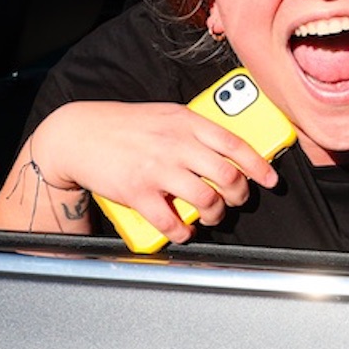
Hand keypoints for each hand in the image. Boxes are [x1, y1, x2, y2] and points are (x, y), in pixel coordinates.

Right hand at [27, 100, 280, 242]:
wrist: (78, 133)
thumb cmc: (124, 125)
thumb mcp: (165, 115)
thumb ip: (193, 131)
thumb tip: (224, 152)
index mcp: (186, 121)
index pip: (235, 143)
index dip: (259, 165)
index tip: (270, 179)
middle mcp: (175, 143)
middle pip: (227, 175)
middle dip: (238, 195)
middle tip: (235, 201)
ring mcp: (157, 169)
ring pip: (205, 200)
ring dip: (214, 215)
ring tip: (209, 216)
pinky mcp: (137, 191)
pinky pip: (171, 222)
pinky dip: (182, 232)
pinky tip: (182, 230)